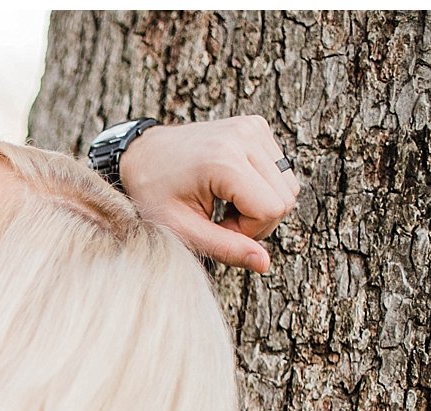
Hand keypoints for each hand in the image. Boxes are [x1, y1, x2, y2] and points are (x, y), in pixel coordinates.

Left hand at [117, 115, 301, 272]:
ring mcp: (252, 127)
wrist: (142, 154)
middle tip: (220, 220)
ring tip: (224, 204)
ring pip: (288, 185)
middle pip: (285, 198)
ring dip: (261, 204)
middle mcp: (244, 136)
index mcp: (224, 160)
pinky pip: (280, 169)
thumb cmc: (154, 193)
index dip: (249, 230)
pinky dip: (262, 186)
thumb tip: (264, 263)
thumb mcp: (181, 228)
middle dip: (257, 220)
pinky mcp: (256, 126)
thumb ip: (224, 248)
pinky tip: (231, 187)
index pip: (272, 209)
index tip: (218, 227)